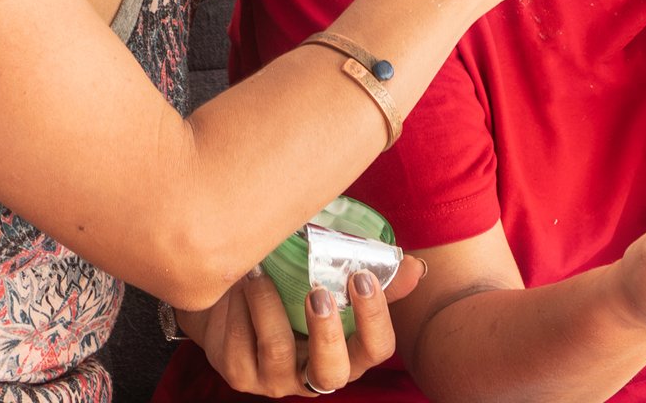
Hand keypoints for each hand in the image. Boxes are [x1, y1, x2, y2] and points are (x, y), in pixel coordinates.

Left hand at [178, 257, 428, 395]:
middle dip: (327, 332)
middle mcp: (316, 374)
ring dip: (269, 304)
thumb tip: (414, 265)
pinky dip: (239, 306)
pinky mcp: (241, 375)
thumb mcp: (329, 282)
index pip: (377, 349)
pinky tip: (238, 282)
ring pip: (278, 350)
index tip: (362, 276)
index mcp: (348, 353)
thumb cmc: (290, 290)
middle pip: (332, 370)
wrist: (231, 301)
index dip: (374, 317)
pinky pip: (241, 341)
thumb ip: (370, 276)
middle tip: (318, 292)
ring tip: (260, 269)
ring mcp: (278, 380)